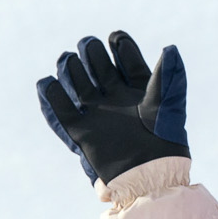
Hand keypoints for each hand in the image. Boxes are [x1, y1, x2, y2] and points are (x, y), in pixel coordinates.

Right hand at [36, 31, 188, 184]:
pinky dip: (51, 94)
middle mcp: (117, 99)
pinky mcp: (81, 131)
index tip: (116, 40)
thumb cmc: (164, 144)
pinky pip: (61, 109)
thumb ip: (168, 77)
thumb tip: (170, 48)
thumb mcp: (168, 106)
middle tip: (88, 47)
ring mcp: (98, 113)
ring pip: (78, 82)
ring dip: (70, 67)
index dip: (120, 45)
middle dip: (91, 51)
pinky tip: (47, 82)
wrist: (149, 178)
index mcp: (140, 89)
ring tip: (68, 60)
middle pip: (98, 65)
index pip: (127, 58)